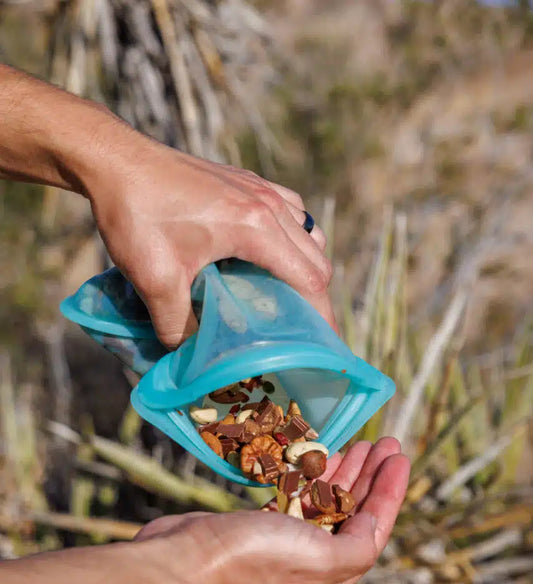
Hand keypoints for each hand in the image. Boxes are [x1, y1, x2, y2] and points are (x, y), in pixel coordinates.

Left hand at [85, 129, 335, 346]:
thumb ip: (176, 325)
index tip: (322, 348)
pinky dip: (292, 239)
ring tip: (286, 297)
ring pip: (308, 234)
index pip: (310, 280)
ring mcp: (259, 188)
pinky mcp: (246, 181)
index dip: (321, 318)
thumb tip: (188, 354)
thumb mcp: (154, 279)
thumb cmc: (136, 215)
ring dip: (306, 267)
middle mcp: (268, 204)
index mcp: (255, 227)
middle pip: (317, 260)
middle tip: (301, 332)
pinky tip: (268, 254)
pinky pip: (290, 212)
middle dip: (316, 299)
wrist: (115, 160)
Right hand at [135, 438, 409, 583]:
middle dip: (370, 477)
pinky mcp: (259, 532)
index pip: (374, 530)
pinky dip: (311, 478)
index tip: (400, 455)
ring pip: (325, 505)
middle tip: (384, 441)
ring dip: (344, 473)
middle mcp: (312, 570)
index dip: (390, 490)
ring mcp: (284, 550)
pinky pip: (297, 500)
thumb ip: (358, 544)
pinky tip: (318, 459)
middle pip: (352, 515)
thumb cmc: (255, 560)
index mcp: (332, 583)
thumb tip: (371, 523)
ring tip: (360, 443)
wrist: (186, 561)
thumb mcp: (323, 560)